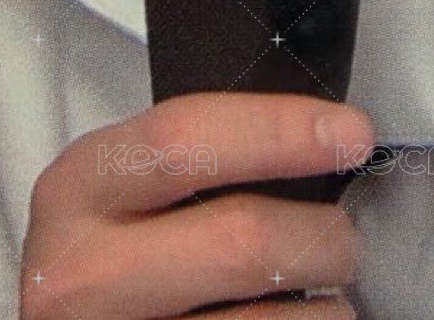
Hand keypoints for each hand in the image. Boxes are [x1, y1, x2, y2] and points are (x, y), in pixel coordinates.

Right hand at [20, 91, 375, 318]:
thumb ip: (190, 160)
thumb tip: (315, 140)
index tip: (352, 132)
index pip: (186, 139)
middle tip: (345, 238)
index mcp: (81, 188)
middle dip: (322, 234)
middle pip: (240, 240)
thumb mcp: (115, 187)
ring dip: (327, 310)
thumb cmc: (101, 249)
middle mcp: (86, 272)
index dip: (279, 130)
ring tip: (330, 298)